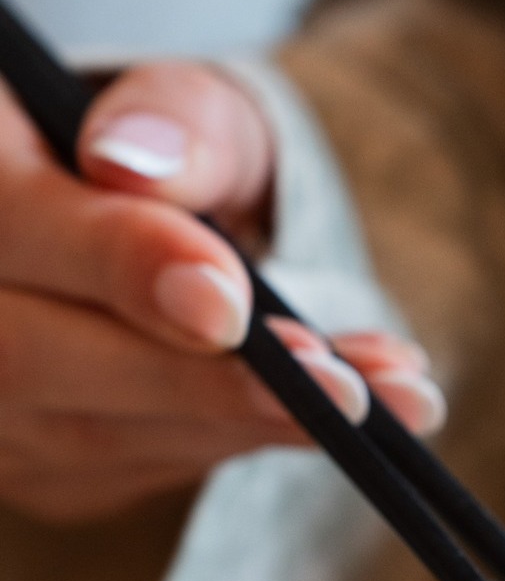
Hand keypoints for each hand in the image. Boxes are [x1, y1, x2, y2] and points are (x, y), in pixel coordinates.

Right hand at [0, 59, 444, 522]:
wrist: (162, 244)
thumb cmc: (174, 162)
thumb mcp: (192, 109)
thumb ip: (176, 123)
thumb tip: (138, 168)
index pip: (13, 229)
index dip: (122, 269)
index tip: (232, 303)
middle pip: (35, 361)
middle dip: (206, 382)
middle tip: (346, 388)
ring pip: (96, 433)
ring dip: (254, 423)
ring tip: (391, 398)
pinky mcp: (45, 471)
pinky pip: (143, 466)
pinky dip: (249, 440)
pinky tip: (339, 419)